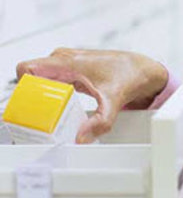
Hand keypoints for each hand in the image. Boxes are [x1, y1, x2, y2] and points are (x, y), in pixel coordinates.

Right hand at [16, 48, 167, 142]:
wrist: (142, 69)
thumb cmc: (129, 74)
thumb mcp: (113, 100)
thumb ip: (100, 121)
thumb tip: (82, 137)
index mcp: (68, 62)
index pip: (28, 69)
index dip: (25, 88)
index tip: (33, 106)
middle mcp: (64, 60)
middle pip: (32, 78)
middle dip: (33, 98)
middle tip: (42, 117)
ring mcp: (68, 65)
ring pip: (41, 80)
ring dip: (42, 97)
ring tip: (52, 116)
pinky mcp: (72, 72)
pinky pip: (51, 82)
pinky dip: (52, 95)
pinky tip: (60, 109)